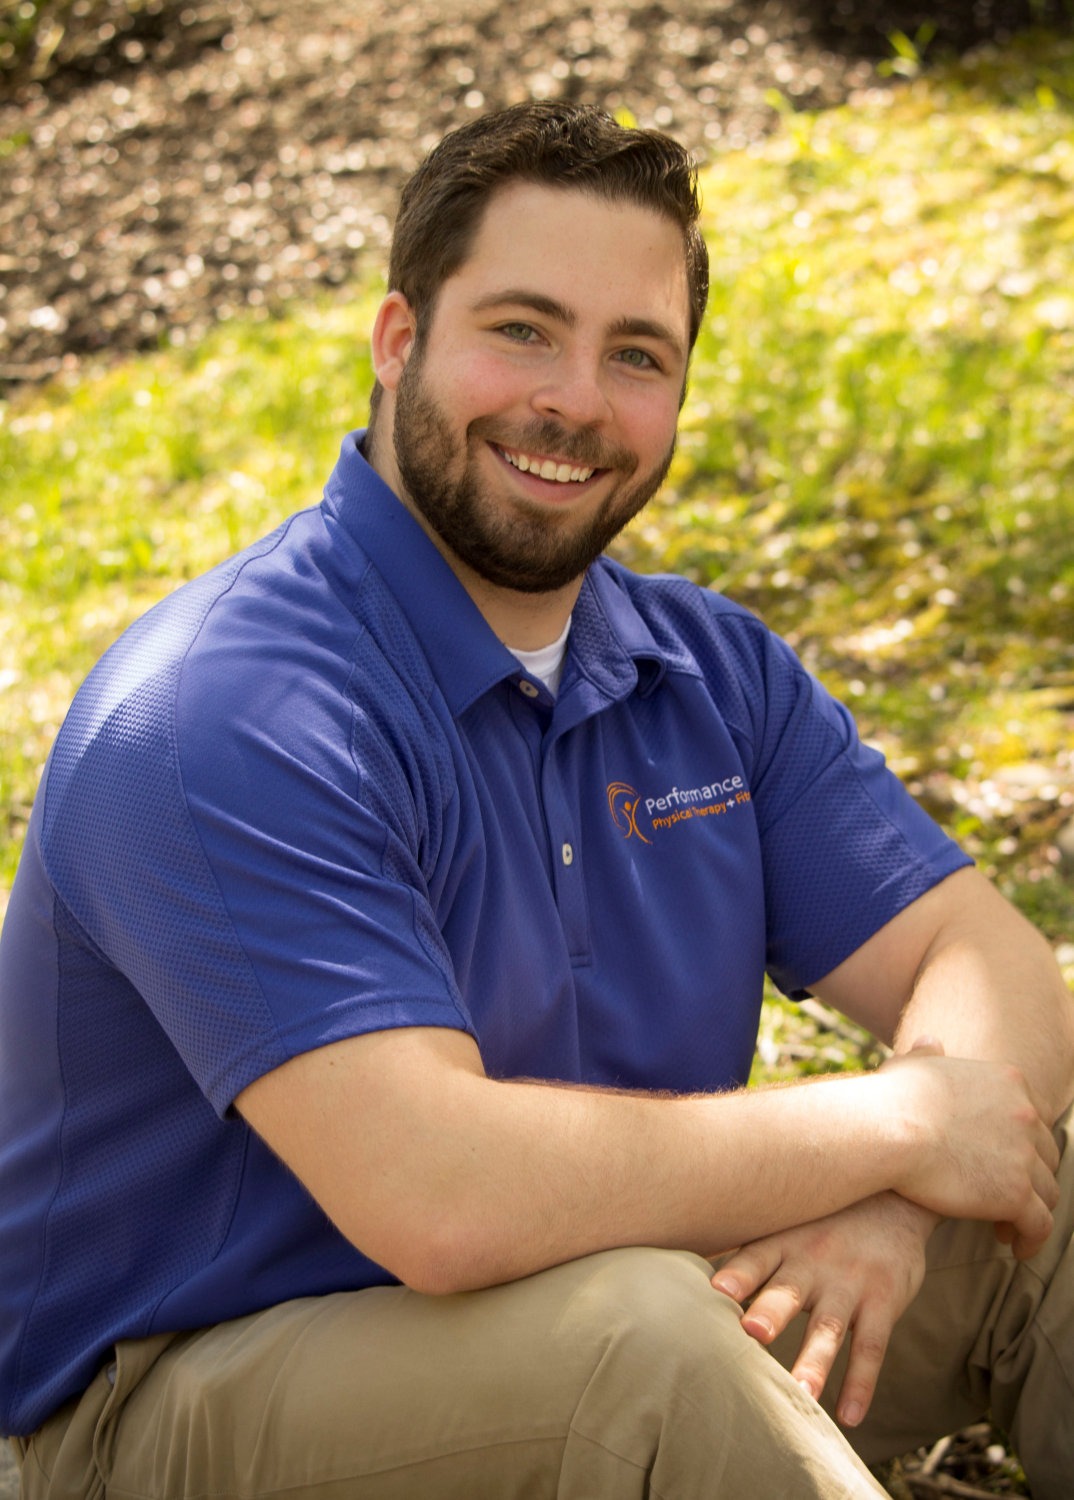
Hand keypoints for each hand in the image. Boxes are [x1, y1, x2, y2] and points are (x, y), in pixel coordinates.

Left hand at [711, 1192, 936, 1427]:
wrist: (894, 1197)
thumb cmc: (821, 1219)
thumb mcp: (786, 1221)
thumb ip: (744, 1246)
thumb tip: (677, 1260)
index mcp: (784, 1242)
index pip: (756, 1257)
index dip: (737, 1274)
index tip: (715, 1291)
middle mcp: (814, 1262)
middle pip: (788, 1291)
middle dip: (770, 1312)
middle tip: (752, 1333)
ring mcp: (850, 1283)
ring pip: (830, 1327)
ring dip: (815, 1362)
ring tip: (800, 1396)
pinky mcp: (882, 1302)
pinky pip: (872, 1347)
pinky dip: (861, 1383)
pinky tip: (850, 1416)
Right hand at [881, 1038, 1060, 1257]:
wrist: (887, 1128)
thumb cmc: (891, 1099)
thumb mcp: (914, 1066)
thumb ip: (929, 1055)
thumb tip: (929, 1042)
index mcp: (1009, 1081)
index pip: (1034, 1118)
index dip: (1022, 1143)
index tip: (1003, 1161)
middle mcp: (1026, 1115)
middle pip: (1046, 1154)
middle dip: (1030, 1177)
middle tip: (1006, 1196)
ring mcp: (1024, 1155)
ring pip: (1047, 1191)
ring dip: (1032, 1210)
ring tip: (1008, 1227)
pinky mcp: (1016, 1193)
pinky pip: (1040, 1224)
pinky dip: (1033, 1239)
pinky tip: (1016, 1247)